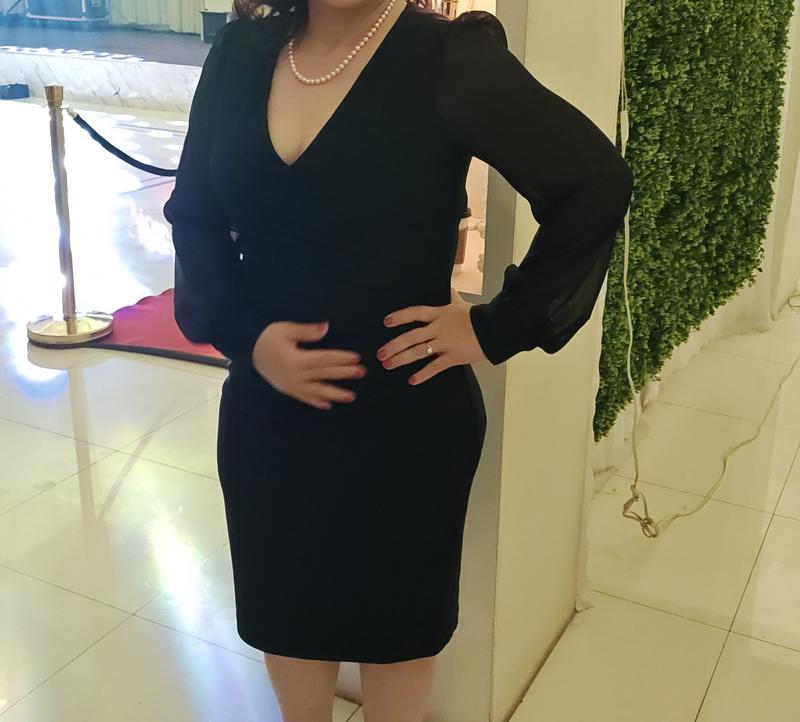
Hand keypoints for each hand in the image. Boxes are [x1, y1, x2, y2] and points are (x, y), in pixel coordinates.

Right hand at [251, 321, 365, 409]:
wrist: (247, 350)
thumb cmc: (267, 336)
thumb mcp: (286, 329)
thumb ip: (307, 331)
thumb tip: (326, 327)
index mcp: (295, 360)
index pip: (323, 359)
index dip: (341, 359)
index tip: (356, 358)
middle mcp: (294, 375)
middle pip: (324, 374)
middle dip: (344, 374)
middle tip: (361, 372)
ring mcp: (291, 385)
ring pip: (317, 390)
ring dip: (335, 394)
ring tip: (352, 397)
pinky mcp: (286, 389)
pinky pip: (304, 398)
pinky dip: (316, 402)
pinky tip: (328, 406)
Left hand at [376, 286, 487, 384]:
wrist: (496, 329)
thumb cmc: (479, 316)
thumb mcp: (462, 303)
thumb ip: (452, 296)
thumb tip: (449, 285)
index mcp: (440, 314)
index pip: (416, 313)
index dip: (400, 317)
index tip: (386, 322)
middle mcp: (439, 329)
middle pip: (412, 336)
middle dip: (394, 345)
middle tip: (380, 353)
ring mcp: (445, 344)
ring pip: (419, 352)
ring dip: (401, 359)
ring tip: (388, 364)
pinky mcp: (453, 357)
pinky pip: (434, 367)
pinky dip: (423, 374)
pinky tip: (412, 380)